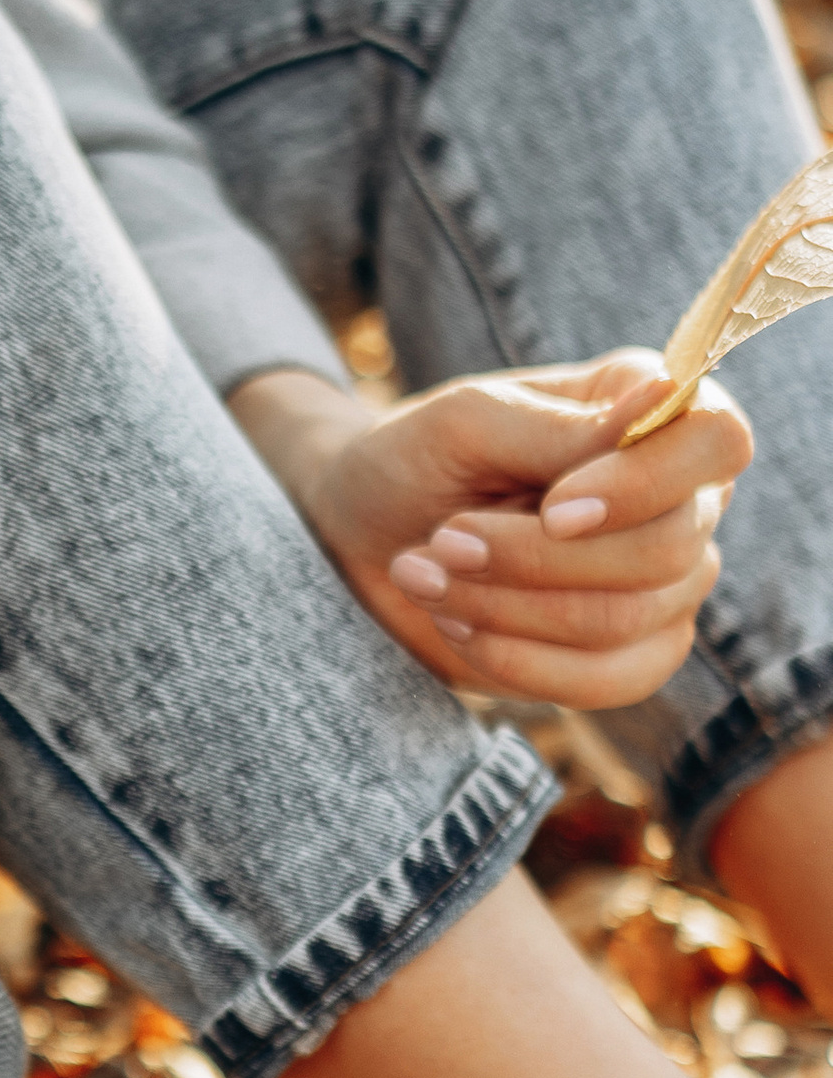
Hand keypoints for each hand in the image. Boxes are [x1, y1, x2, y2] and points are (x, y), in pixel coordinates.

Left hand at [232, 351, 750, 708]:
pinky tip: (457, 625)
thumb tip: (666, 395)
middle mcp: (679, 499)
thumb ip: (558, 427)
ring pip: (627, 622)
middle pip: (669, 552)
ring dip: (506, 608)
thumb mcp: (465, 423)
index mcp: (652, 415)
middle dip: (534, 560)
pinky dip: (519, 663)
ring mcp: (663, 583)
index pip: (718, 442)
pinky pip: (610, 682)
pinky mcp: (628, 653)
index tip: (549, 508)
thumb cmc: (416, 459)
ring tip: (423, 574)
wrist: (360, 535)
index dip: (643, 486)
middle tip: (442, 540)